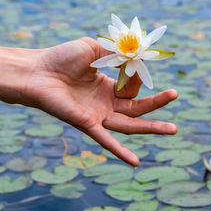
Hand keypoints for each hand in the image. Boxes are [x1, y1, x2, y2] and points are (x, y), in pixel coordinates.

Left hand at [23, 37, 177, 166]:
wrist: (36, 71)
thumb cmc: (60, 58)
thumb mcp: (93, 48)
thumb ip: (114, 52)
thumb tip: (135, 57)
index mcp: (106, 87)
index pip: (132, 87)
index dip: (134, 74)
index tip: (127, 59)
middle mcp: (104, 104)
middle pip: (137, 109)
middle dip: (157, 104)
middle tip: (174, 95)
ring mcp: (97, 116)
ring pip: (129, 125)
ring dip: (151, 128)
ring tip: (173, 129)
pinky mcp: (87, 124)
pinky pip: (106, 140)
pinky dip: (120, 152)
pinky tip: (136, 162)